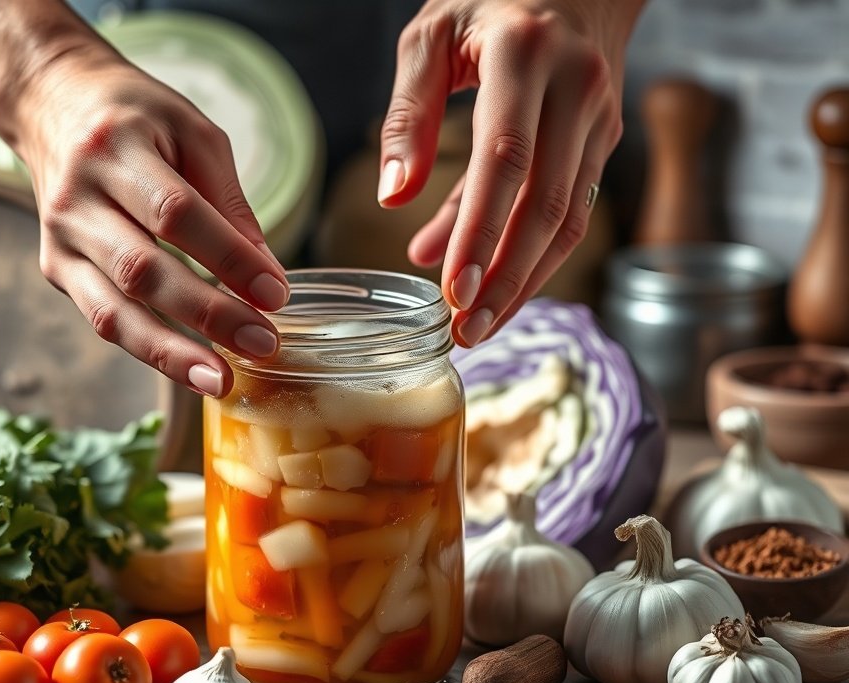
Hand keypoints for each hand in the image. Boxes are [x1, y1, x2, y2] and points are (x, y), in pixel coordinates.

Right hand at [9, 47, 287, 397]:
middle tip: (262, 343)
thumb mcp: (194, 133)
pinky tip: (190, 369)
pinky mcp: (56, 269)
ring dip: (171, 353)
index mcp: (115, 148)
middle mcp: (77, 198)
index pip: (176, 213)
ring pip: (113, 310)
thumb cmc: (136, 117)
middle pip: (143, 270)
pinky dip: (148, 349)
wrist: (52, 103)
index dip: (228, 257)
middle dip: (208, 314)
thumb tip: (268, 274)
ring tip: (221, 382)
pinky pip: (103, 319)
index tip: (276, 293)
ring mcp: (60, 240)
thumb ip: (230, 202)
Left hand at [378, 0, 642, 346]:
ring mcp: (600, 119)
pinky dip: (539, 257)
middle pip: (547, 205)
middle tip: (467, 332)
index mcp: (525, 55)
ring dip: (527, 281)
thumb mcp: (430, 38)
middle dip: (506, 278)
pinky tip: (503, 288)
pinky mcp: (605, 142)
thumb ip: (408, 115)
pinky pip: (575, 212)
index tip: (453, 292)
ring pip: (571, 220)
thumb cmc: (489, 4)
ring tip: (482, 325)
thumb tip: (394, 196)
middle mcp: (577, 89)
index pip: (506, 160)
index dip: (480, 232)